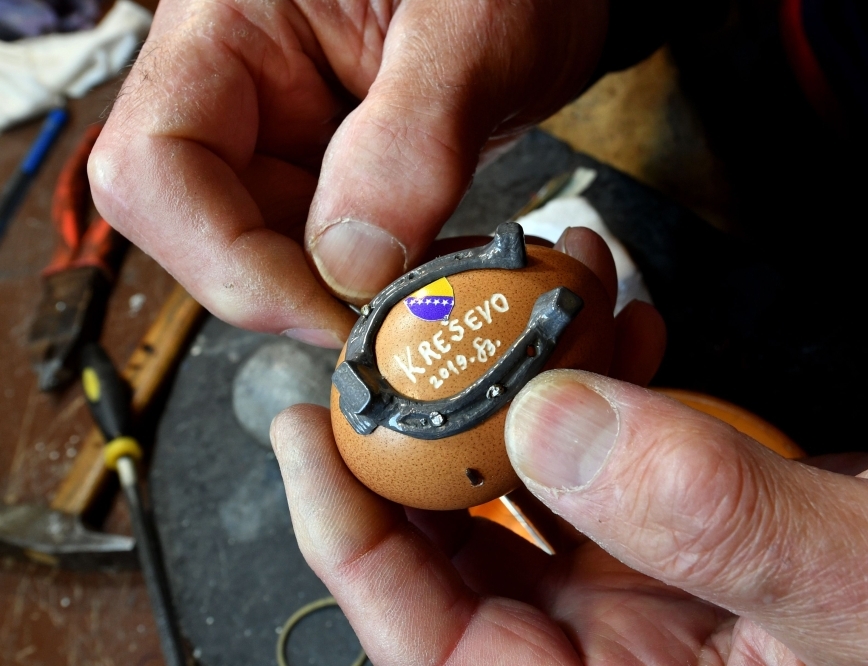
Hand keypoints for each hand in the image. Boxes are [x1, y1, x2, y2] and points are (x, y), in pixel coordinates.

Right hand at [88, 0, 607, 346]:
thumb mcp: (474, 34)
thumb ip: (412, 141)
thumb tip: (352, 266)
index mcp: (232, 25)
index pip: (154, 166)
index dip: (228, 262)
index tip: (329, 312)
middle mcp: (237, 88)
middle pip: (201, 229)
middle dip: (293, 291)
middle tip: (388, 322)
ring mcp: (280, 136)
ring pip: (265, 258)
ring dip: (340, 298)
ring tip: (427, 291)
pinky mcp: (326, 177)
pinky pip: (323, 258)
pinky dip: (374, 286)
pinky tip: (429, 278)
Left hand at [271, 228, 867, 663]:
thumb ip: (718, 515)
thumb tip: (553, 427)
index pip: (439, 646)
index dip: (357, 544)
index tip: (317, 433)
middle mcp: (624, 662)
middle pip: (463, 557)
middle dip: (432, 437)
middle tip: (411, 334)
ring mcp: (652, 593)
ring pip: (531, 490)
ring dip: (523, 387)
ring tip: (538, 300)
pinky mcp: (684, 531)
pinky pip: (604, 456)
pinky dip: (600, 383)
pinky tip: (618, 332)